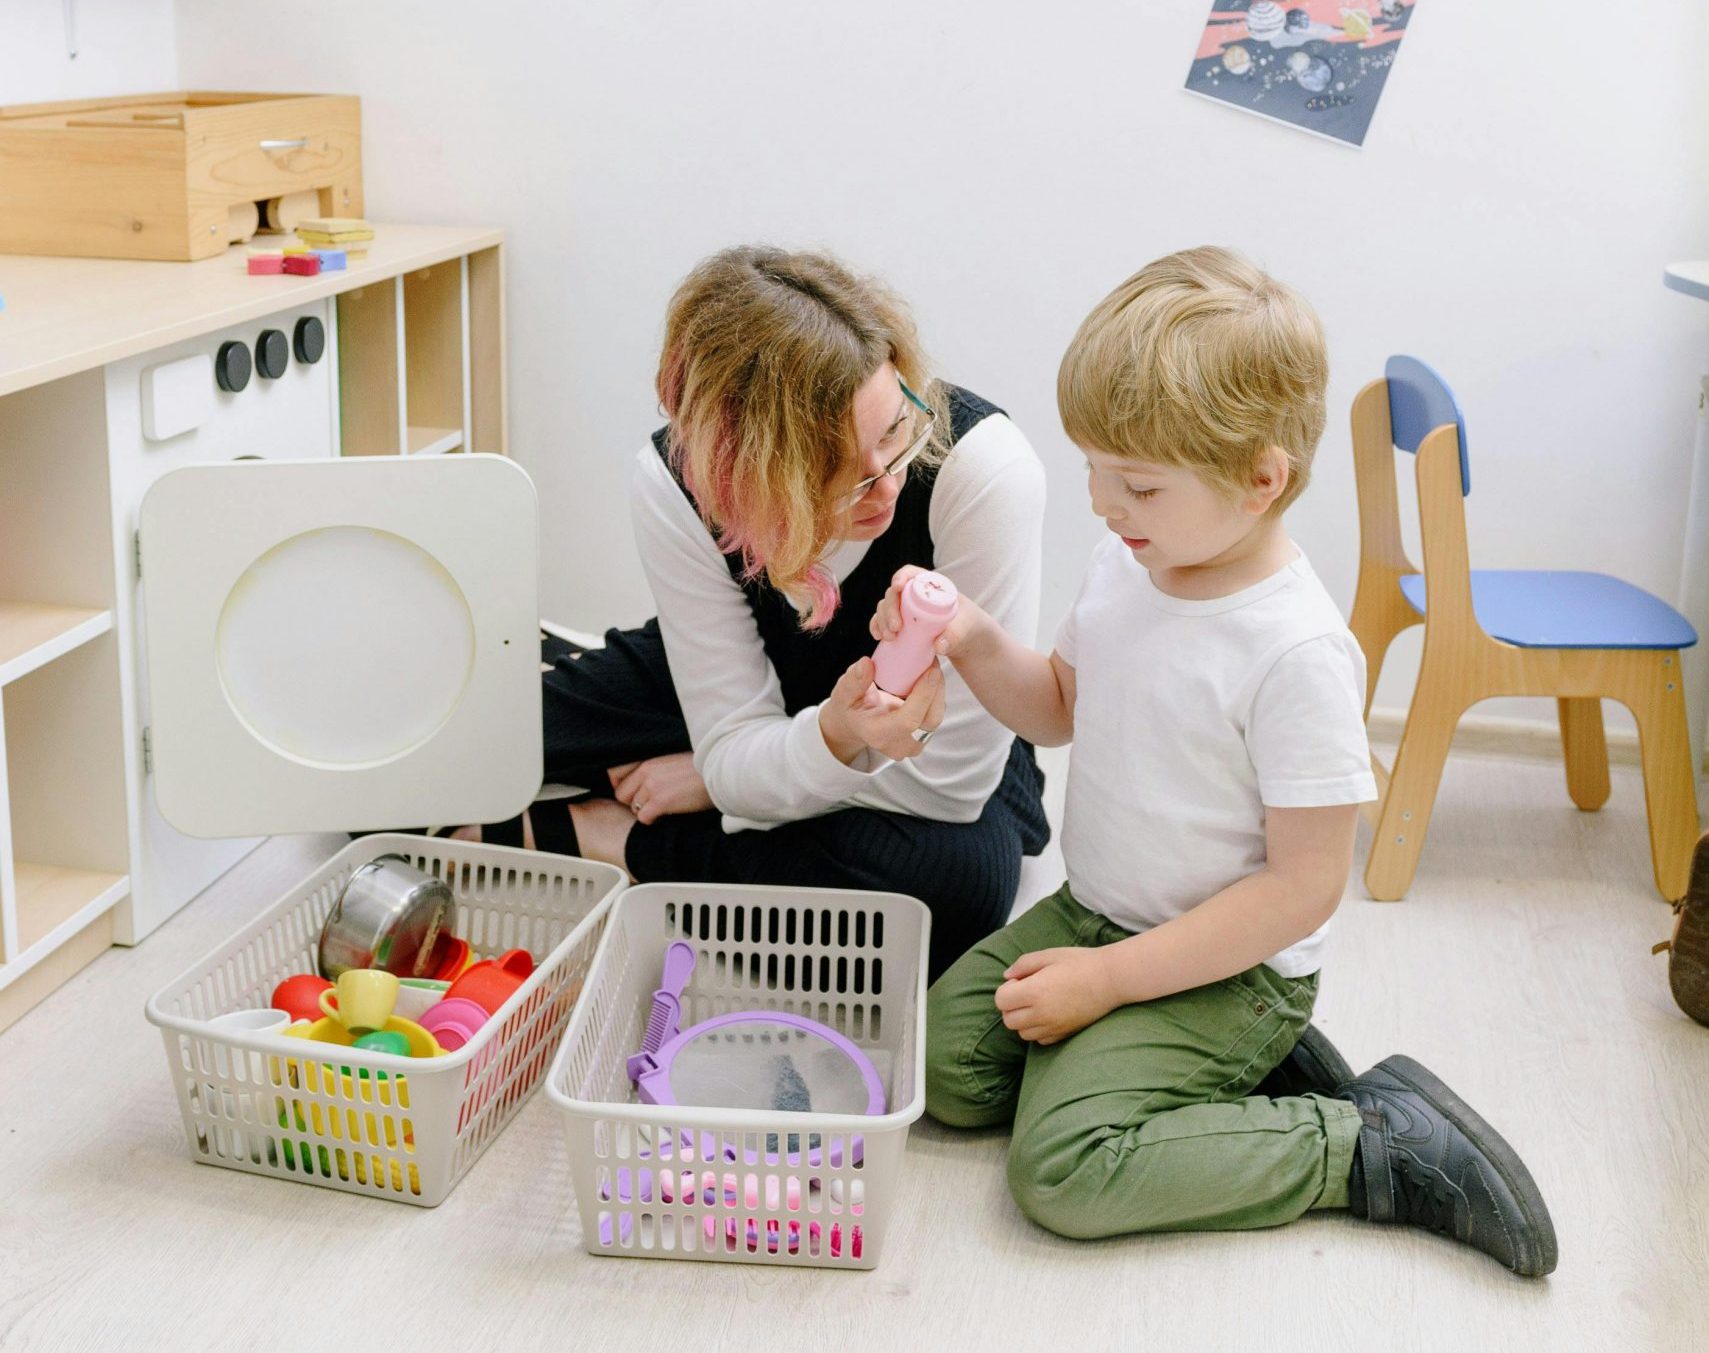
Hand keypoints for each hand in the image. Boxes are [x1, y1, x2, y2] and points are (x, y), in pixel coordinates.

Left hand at [607, 752, 713, 824]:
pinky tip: (665, 815)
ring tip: (662, 809)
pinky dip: (652, 820)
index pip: (614, 772)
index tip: (632, 792)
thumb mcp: (672, 760)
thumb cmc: (702, 768)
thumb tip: (645, 781)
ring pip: (633, 807)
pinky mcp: (660, 801)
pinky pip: (643, 818)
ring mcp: (652, 786)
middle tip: (650, 803)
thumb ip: (655, 767)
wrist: (720, 771)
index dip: (621, 786)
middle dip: (633, 802)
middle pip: (621, 794)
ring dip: (645, 811)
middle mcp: (646, 770)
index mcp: (648, 759)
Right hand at [818, 656, 945, 764]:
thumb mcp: (843, 694)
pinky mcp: (922, 736)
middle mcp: (899, 745)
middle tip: (933, 662)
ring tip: (932, 667)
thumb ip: (853, 681)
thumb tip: (866, 664)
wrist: (854, 726)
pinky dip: (936, 696)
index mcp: (878, 735)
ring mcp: (912, 744)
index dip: (923, 695)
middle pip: (929, 720)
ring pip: (936, 718)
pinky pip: (935, 715)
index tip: (930, 670)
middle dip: (936, 689)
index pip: (908, 720)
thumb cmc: (849, 709)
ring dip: (938, 691)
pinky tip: (930, 678)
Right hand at [869, 565, 986, 659]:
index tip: (897, 587)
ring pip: (886, 608)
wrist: (968, 641)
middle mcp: (916, 595)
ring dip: (882, 620)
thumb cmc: (969, 626)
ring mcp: (907, 610)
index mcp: (932, 586)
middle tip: (895, 628)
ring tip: (890, 637)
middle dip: (890, 608)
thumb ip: (956, 634)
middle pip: (895, 594)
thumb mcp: (967, 628)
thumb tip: (939, 645)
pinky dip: (878, 627)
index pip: (913, 574)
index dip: (902, 577)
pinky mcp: (902, 625)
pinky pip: (884, 622)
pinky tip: (879, 637)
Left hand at [994, 947, 1123, 1044]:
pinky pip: (1040, 1040)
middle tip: (1026, 991)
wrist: (1112, 979)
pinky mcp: (1064, 1035)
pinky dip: (1038, 1029)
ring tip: (1038, 1003)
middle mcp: (1041, 1014)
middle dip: (1011, 1006)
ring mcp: (1053, 1027)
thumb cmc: (1080, 963)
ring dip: (1023, 1019)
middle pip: (1008, 1020)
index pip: (1001, 1000)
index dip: (1007, 988)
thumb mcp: (1049, 955)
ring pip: (1022, 1033)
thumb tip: (1006, 976)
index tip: (1021, 980)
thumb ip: (1023, 964)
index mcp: (1034, 991)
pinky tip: (1049, 1013)